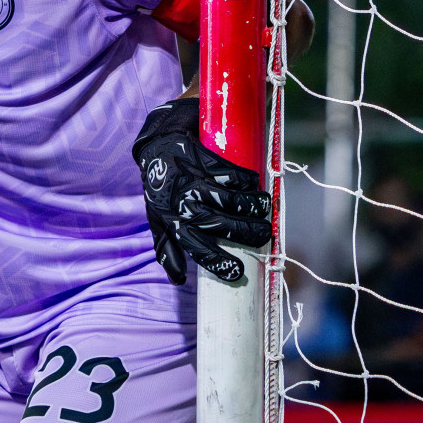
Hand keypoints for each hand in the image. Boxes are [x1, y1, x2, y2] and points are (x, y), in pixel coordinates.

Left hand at [132, 97, 272, 284]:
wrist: (157, 143)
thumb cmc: (161, 185)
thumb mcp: (158, 216)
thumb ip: (168, 246)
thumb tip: (177, 279)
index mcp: (171, 219)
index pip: (194, 246)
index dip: (216, 261)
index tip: (238, 272)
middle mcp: (180, 201)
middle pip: (217, 224)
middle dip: (245, 232)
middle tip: (264, 234)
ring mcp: (190, 178)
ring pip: (226, 198)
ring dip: (250, 205)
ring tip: (265, 208)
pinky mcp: (199, 157)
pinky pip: (226, 172)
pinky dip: (244, 180)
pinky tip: (254, 184)